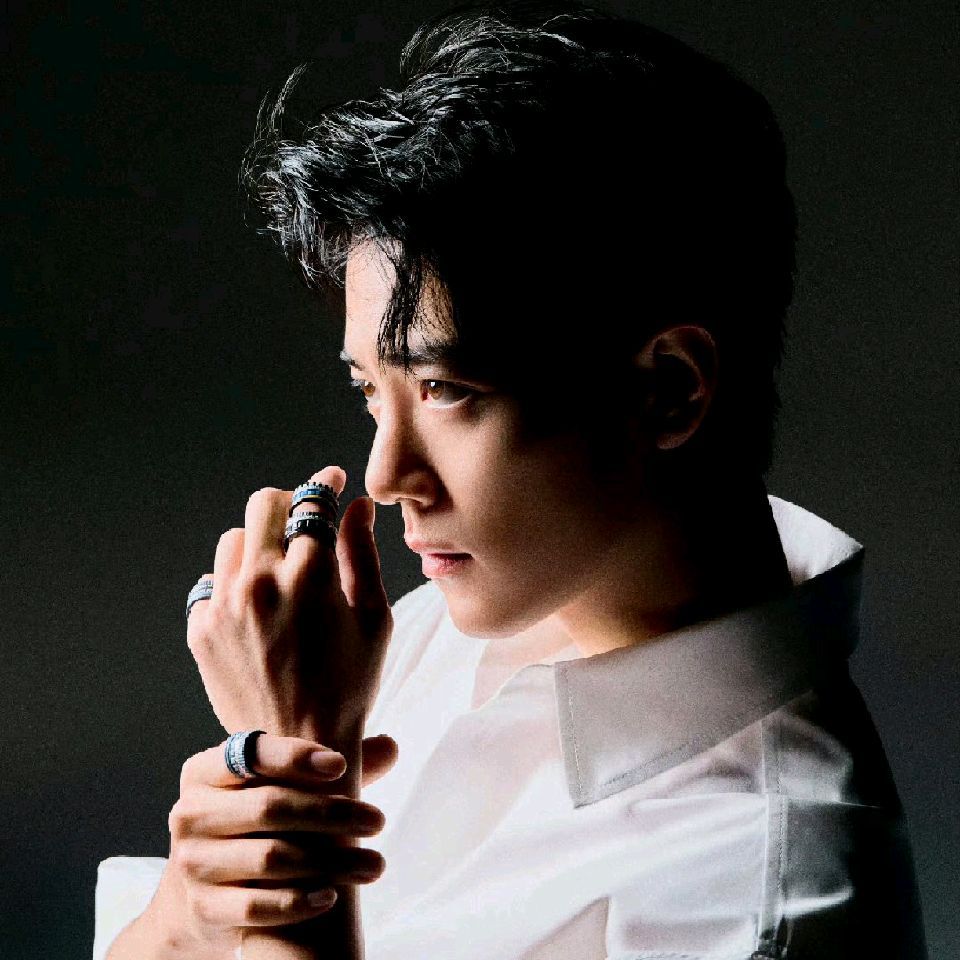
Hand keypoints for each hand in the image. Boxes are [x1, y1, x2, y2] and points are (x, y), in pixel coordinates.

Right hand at [155, 734, 393, 953]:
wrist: (205, 890)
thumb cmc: (255, 822)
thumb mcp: (279, 786)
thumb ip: (327, 767)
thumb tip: (390, 747)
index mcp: (204, 772)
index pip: (251, 753)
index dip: (296, 757)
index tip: (341, 766)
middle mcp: (189, 813)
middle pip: (270, 808)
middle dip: (332, 814)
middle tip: (378, 821)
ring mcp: (192, 863)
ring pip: (270, 859)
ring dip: (331, 862)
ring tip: (375, 864)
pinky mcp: (202, 908)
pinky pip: (255, 906)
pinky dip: (297, 901)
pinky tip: (332, 896)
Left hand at [186, 466, 392, 741]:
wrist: (300, 748)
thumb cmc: (351, 683)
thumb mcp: (374, 617)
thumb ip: (363, 554)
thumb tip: (357, 506)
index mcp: (310, 575)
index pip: (312, 501)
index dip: (325, 484)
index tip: (332, 481)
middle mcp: (260, 582)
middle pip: (265, 505)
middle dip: (290, 502)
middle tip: (306, 519)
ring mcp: (225, 606)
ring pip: (234, 538)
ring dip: (260, 540)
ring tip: (281, 565)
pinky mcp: (202, 630)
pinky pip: (212, 580)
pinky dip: (234, 579)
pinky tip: (257, 601)